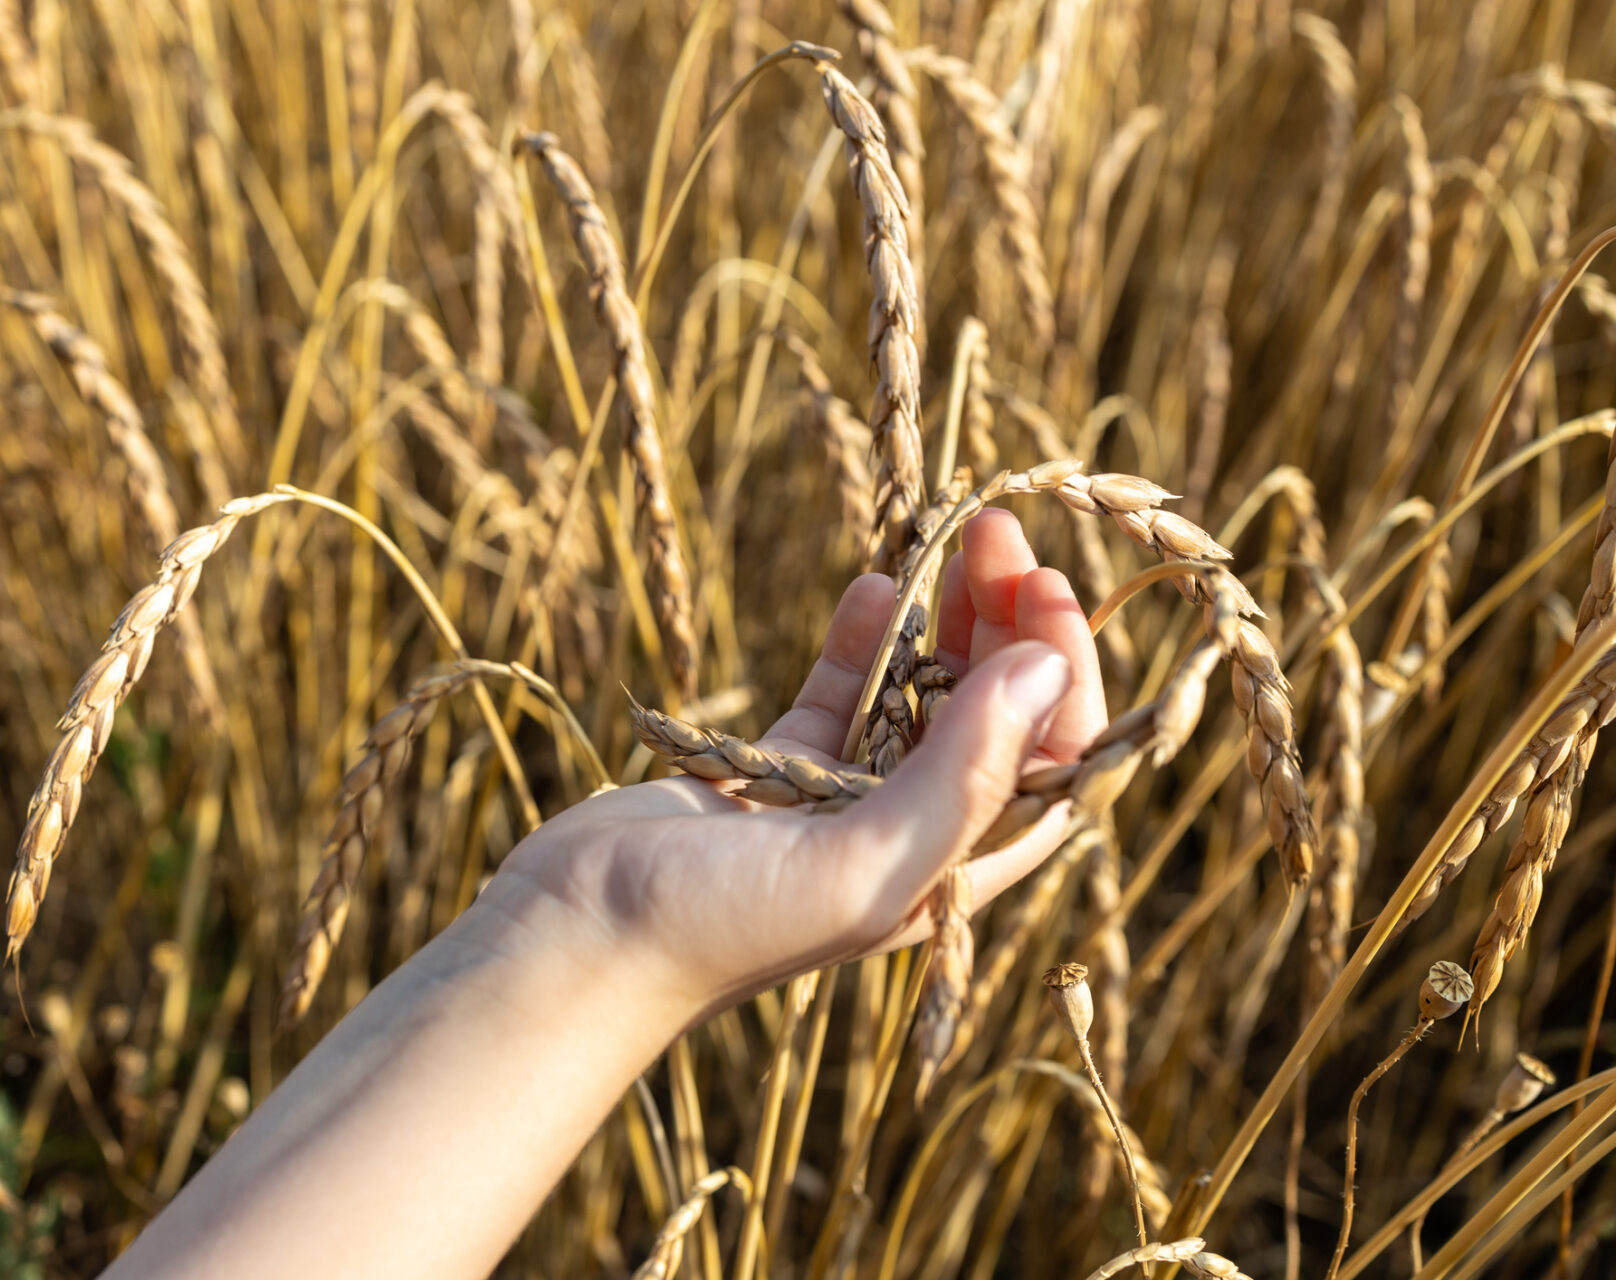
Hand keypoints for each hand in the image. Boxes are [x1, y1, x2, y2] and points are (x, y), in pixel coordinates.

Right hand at [481, 510, 1108, 1023]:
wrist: (574, 941)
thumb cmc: (719, 928)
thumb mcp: (859, 863)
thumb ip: (961, 775)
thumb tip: (1044, 670)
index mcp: (951, 873)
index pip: (1050, 763)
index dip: (1062, 674)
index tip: (1044, 586)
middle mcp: (911, 835)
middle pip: (992, 716)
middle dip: (1008, 622)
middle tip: (993, 531)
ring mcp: (842, 799)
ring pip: (922, 693)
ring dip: (944, 617)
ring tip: (951, 534)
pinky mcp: (775, 770)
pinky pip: (842, 692)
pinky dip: (865, 639)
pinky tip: (875, 585)